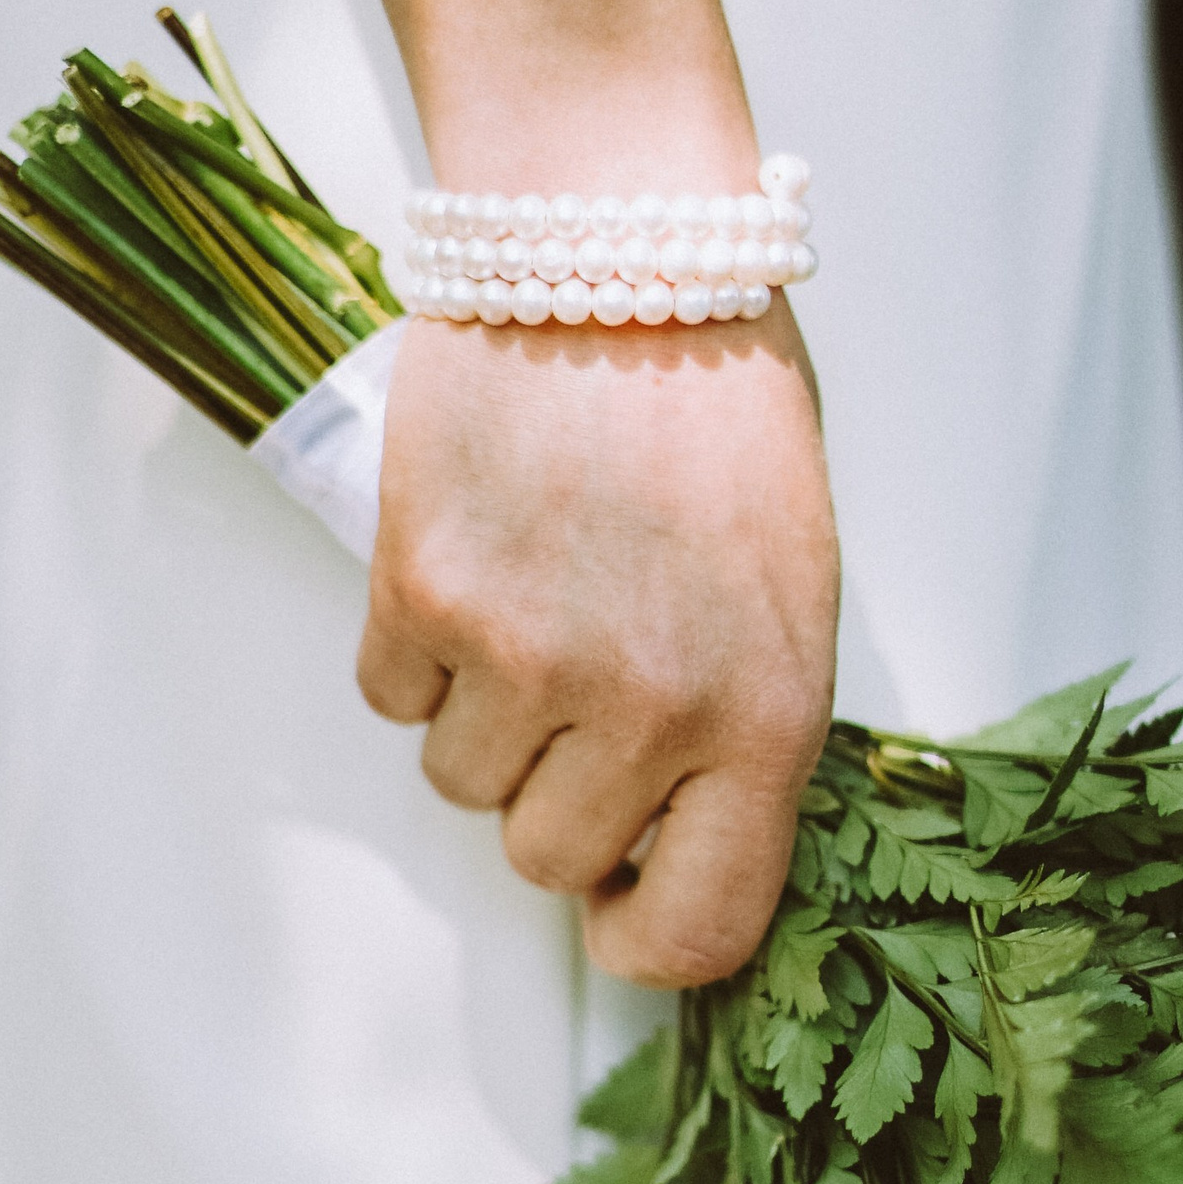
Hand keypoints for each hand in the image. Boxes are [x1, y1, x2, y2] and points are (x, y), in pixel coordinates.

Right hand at [359, 302, 838, 986]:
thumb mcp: (789, 592)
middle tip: (581, 679)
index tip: (622, 903)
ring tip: (537, 591)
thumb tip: (668, 844)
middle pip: (548, 862)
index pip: (697, 933)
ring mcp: (525, 656)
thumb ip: (738, 730)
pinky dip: (418, 646)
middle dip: (557, 792)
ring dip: (485, 715)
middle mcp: (648, 708)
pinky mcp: (422, 594)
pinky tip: (476, 554)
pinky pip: (393, 697)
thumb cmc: (720, 406)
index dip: (643, 935)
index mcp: (766, 717)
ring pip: (462, 783)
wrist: (617, 248)